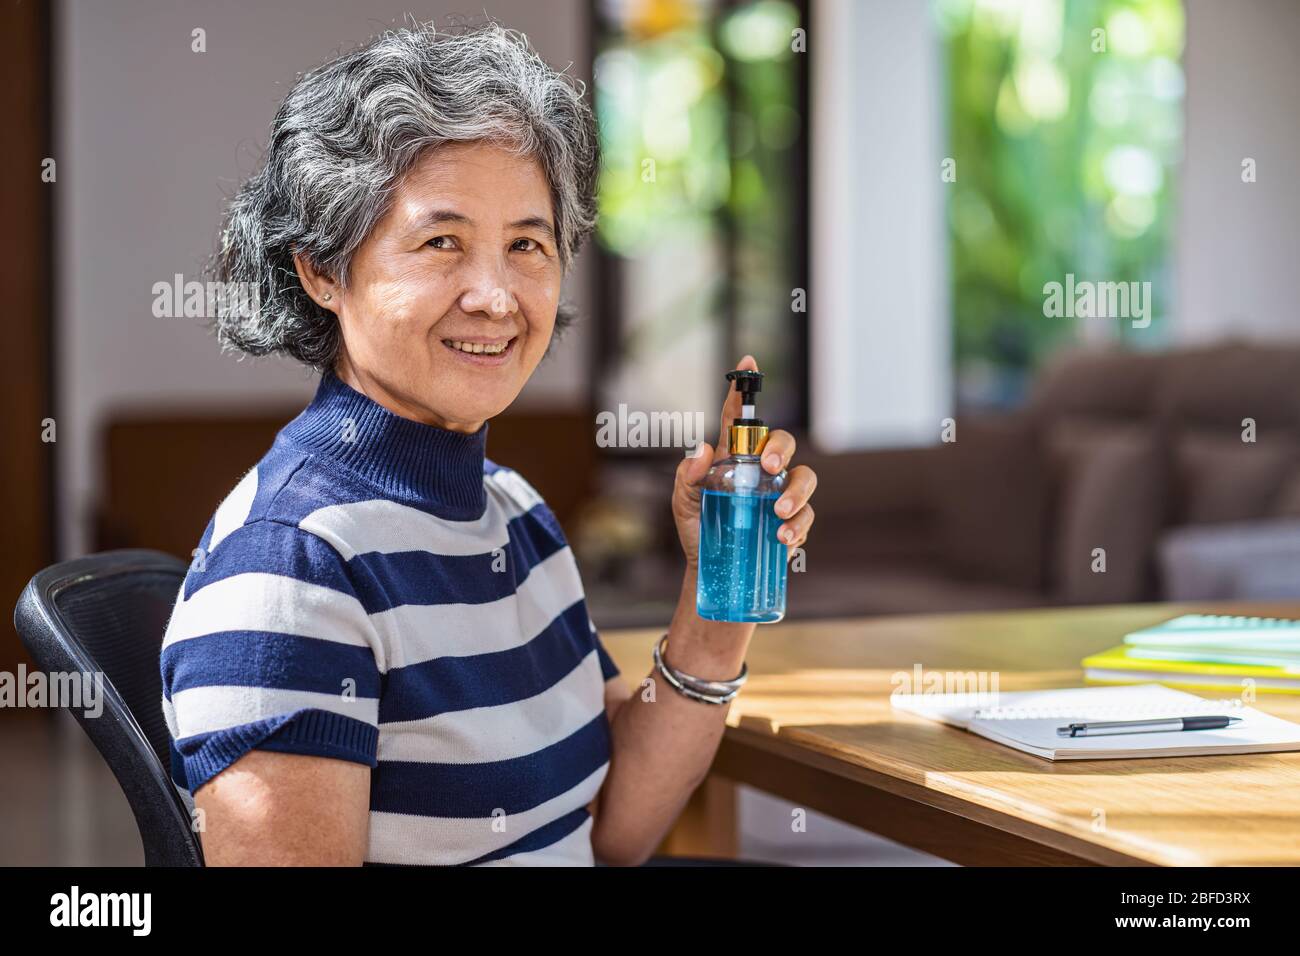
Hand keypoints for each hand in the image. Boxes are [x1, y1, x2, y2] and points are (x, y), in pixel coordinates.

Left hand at [672, 355, 817, 569]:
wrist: (713, 572)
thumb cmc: (698, 531)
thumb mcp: (683, 503)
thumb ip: (687, 477)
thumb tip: (703, 451)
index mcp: (734, 460)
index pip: (740, 421)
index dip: (743, 393)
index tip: (747, 362)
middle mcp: (762, 474)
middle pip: (783, 443)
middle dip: (781, 448)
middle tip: (769, 467)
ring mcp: (780, 497)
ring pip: (805, 478)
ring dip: (797, 492)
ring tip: (778, 513)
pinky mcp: (793, 524)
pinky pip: (806, 517)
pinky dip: (799, 526)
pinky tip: (783, 538)